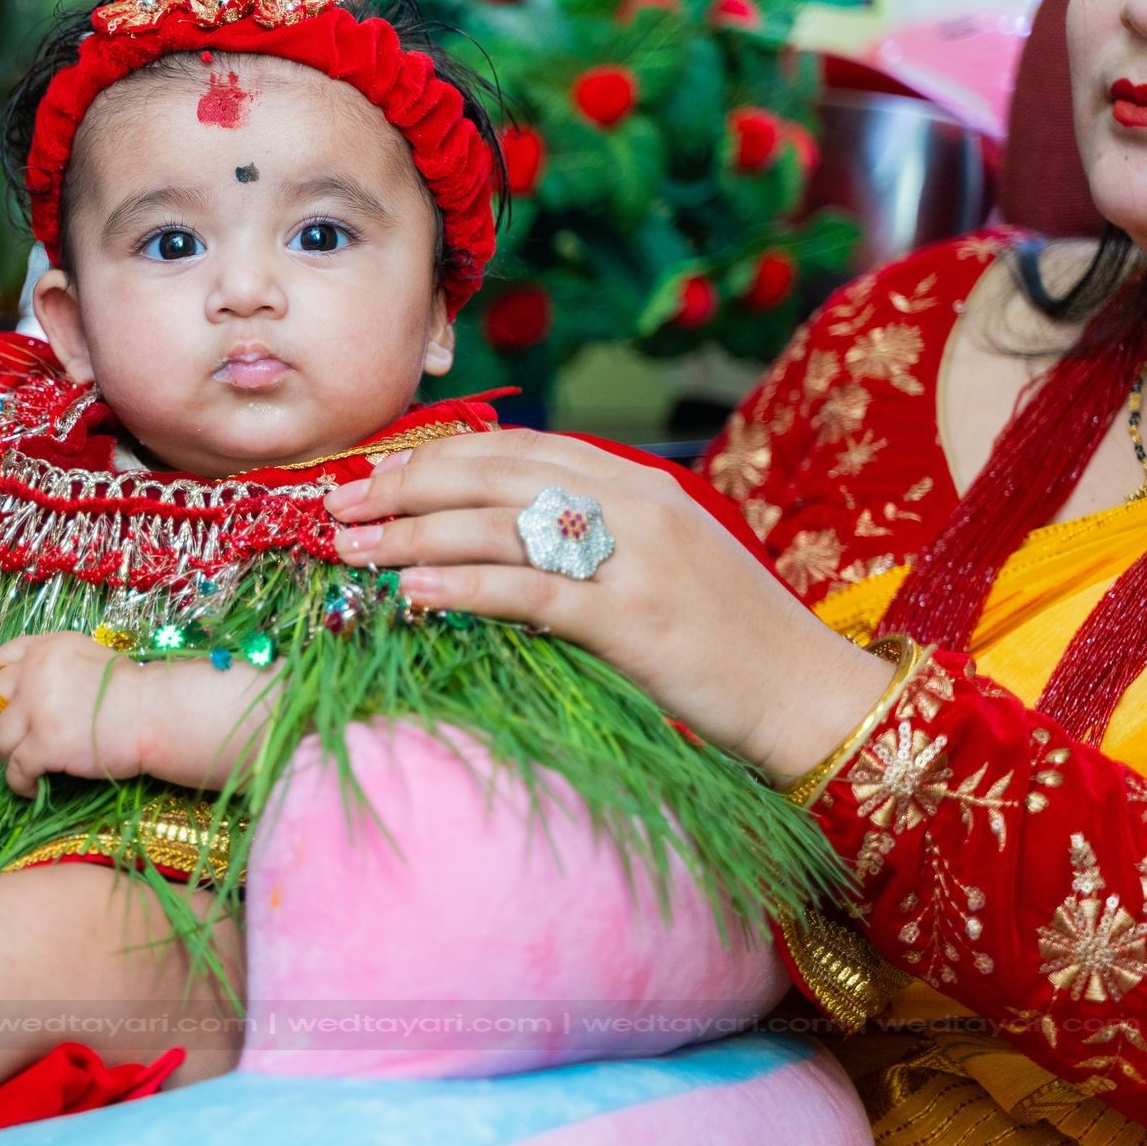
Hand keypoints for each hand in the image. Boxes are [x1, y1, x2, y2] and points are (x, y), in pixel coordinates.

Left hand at [0, 633, 154, 796]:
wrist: (156, 713)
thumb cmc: (134, 690)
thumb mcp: (91, 658)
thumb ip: (58, 668)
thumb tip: (36, 692)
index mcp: (47, 648)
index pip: (2, 659)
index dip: (1, 684)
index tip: (9, 702)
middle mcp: (35, 672)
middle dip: (0, 719)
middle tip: (15, 738)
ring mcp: (37, 709)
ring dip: (8, 754)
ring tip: (24, 766)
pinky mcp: (44, 744)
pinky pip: (16, 769)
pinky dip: (20, 782)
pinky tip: (33, 789)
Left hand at [326, 429, 890, 780]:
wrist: (809, 695)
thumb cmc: (728, 641)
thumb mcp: (659, 565)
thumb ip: (588, 539)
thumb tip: (493, 540)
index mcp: (636, 482)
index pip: (515, 451)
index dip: (435, 457)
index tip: (373, 471)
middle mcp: (632, 502)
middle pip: (492, 474)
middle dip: (405, 483)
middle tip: (337, 501)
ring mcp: (633, 556)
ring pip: (497, 526)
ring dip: (412, 533)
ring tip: (350, 548)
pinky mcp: (632, 616)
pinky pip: (527, 590)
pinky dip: (461, 586)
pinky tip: (410, 592)